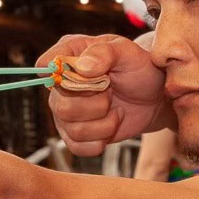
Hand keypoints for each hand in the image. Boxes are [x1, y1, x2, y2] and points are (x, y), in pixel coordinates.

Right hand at [36, 35, 168, 156]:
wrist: (153, 97)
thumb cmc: (139, 69)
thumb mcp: (128, 52)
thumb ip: (104, 52)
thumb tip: (82, 67)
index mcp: (69, 55)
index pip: (46, 65)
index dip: (61, 75)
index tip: (91, 75)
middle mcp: (61, 85)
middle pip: (61, 105)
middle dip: (97, 104)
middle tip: (111, 92)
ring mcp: (65, 111)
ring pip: (73, 129)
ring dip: (104, 123)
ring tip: (116, 109)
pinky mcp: (74, 134)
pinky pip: (78, 146)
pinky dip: (101, 139)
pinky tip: (112, 124)